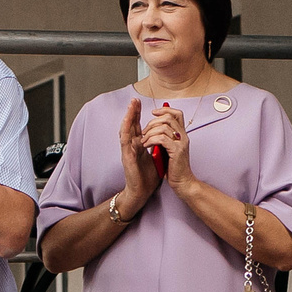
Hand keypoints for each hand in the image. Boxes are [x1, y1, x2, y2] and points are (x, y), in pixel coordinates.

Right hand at [113, 95, 161, 211]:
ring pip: (126, 130)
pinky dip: (126, 130)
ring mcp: (128, 150)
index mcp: (138, 145)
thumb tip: (166, 137)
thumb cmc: (147, 177)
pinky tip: (127, 121)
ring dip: (128, 117)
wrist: (141, 192)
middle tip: (134, 99)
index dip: (139, 114)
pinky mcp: (127, 156)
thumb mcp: (156, 157)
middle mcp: (132, 146)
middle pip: (131, 125)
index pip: (138, 126)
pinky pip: (125, 140)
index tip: (141, 103)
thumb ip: (158, 146)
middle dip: (133, 111)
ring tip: (131, 106)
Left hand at [138, 102, 194, 189]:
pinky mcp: (176, 151)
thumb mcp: (169, 148)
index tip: (153, 113)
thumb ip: (164, 137)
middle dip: (152, 122)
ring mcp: (181, 143)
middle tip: (145, 131)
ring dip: (150, 132)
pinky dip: (151, 140)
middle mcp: (183, 136)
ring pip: (163, 127)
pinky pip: (162, 138)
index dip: (164, 109)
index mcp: (181, 134)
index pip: (177, 113)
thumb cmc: (175, 168)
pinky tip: (147, 145)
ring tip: (144, 140)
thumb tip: (154, 128)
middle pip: (168, 117)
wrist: (183, 182)